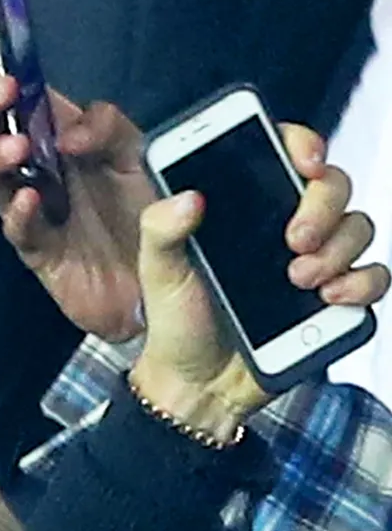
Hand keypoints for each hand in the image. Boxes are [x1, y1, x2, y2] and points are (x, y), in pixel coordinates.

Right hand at [0, 0, 154, 340]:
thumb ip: (111, 128)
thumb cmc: (153, 211)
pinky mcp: (39, 252)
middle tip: (3, 91)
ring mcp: (32, 209)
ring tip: (17, 147)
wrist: (167, 280)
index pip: (16, 81)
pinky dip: (20, 212)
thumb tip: (68, 131)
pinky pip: (17, 230)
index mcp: (59, 130)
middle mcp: (36, 165)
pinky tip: (33, 199)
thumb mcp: (144, 153)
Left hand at [129, 125, 383, 440]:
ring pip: (358, 227)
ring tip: (297, 279)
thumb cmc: (178, 323)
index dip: (304, 144)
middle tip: (293, 240)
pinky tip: (329, 297)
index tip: (306, 161)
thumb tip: (186, 199)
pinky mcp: (334, 298)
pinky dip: (362, 283)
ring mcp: (316, 260)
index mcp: (248, 208)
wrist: (196, 385)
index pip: (287, 154)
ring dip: (337, 249)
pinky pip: (374, 277)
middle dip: (323, 206)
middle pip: (333, 186)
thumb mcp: (160, 274)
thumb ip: (161, 232)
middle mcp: (287, 226)